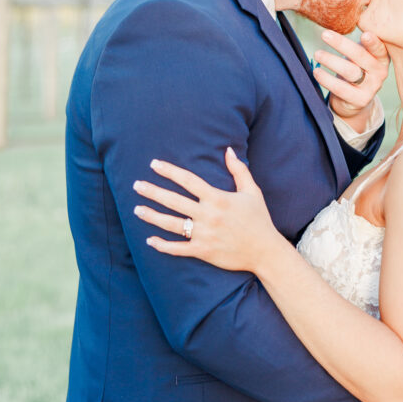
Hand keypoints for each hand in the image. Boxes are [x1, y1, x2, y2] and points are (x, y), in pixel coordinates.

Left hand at [133, 148, 276, 271]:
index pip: (188, 180)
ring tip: (137, 209)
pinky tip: (150, 240)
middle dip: (153, 192)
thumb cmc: (259, 219)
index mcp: (218, 198)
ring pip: (172, 224)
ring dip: (152, 216)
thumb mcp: (252, 191)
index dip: (170, 171)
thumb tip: (228, 150)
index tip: (154, 164)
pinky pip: (178, 248)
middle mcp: (208, 215)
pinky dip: (163, 245)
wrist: (265, 251)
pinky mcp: (203, 251)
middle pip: (174, 201)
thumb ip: (239, 170)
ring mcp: (204, 234)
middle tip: (137, 185)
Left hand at [313, 30, 388, 125]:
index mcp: (382, 58)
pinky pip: (341, 89)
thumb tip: (345, 17)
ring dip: (331, 61)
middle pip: (360, 57)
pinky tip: (316, 71)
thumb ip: (360, 41)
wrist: (356, 98)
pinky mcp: (360, 100)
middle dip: (342, 44)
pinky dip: (326, 79)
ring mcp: (371, 88)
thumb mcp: (362, 54)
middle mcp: (380, 73)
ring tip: (317, 54)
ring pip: (350, 72)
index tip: (364, 34)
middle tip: (325, 35)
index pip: (379, 48)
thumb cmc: (357, 68)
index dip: (372, 42)